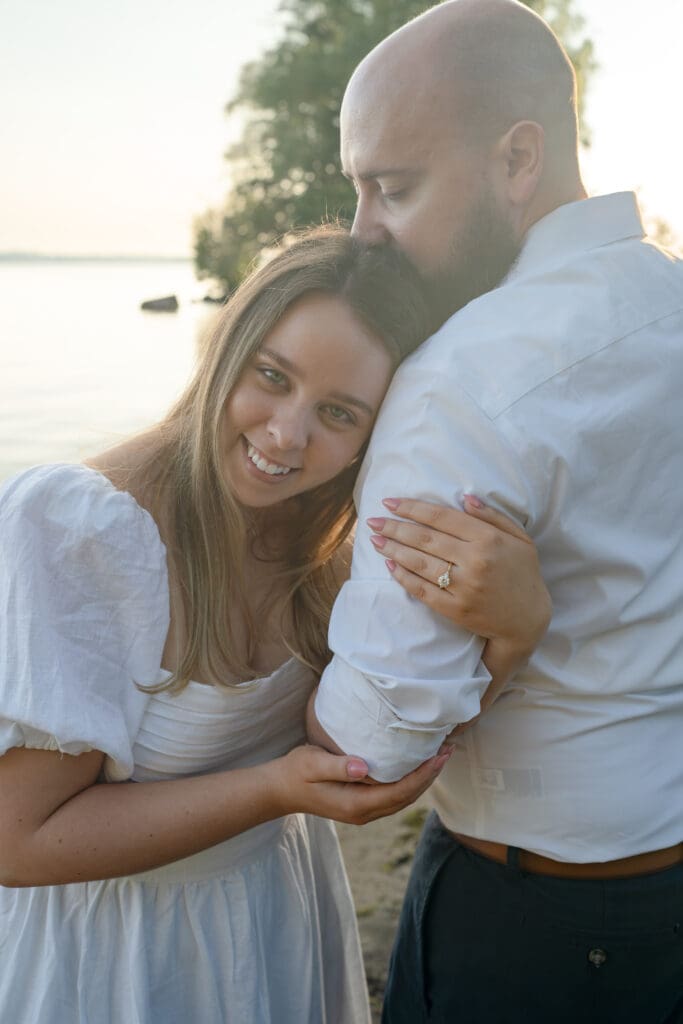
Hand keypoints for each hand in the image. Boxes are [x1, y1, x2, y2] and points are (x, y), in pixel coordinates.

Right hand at [271, 744, 449, 825]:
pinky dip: (410, 781)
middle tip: (448, 750)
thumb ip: (337, 766)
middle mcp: (364, 813)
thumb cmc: (295, 772)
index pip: (400, 791)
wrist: (279, 790)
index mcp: (355, 805)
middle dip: (430, 776)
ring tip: (439, 756)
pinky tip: (416, 765)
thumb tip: (364, 767)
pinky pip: (394, 795)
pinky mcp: (361, 805)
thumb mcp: (312, 764)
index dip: (423, 775)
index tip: (440, 755)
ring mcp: (363, 811)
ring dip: (423, 779)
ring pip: (403, 798)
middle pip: (407, 797)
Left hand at [367, 495, 550, 651]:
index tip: (390, 502)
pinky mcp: (455, 608)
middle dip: (395, 527)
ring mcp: (463, 586)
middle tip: (373, 521)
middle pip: (425, 539)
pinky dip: (403, 576)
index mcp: (488, 539)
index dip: (413, 508)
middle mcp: (474, 561)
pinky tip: (390, 564)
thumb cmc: (522, 573)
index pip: (442, 518)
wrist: (527, 620)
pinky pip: (422, 589)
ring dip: (393, 549)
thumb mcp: (519, 539)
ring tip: (375, 539)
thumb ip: (492, 516)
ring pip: (419, 563)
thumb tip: (464, 496)